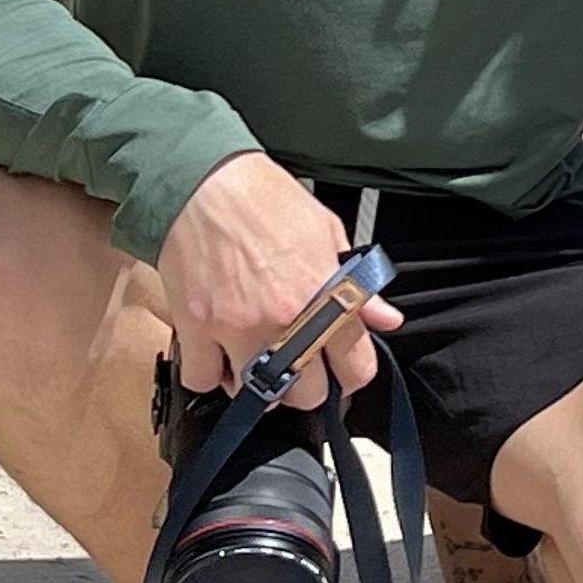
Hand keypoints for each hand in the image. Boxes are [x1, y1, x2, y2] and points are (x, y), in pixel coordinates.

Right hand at [155, 153, 399, 405]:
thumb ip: (359, 285)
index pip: (356, 366)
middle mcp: (284, 319)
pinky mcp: (196, 329)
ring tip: (260, 359)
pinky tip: (218, 354)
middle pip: (306, 395)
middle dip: (308, 386)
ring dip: (258, 385)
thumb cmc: (268, 201)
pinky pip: (203, 380)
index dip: (354, 376)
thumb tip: (387, 317)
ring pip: (254, 397)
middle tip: (302, 367)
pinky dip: (210, 375)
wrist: (205, 184)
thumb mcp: (328, 233)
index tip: (346, 373)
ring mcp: (237, 328)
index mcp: (324, 294)